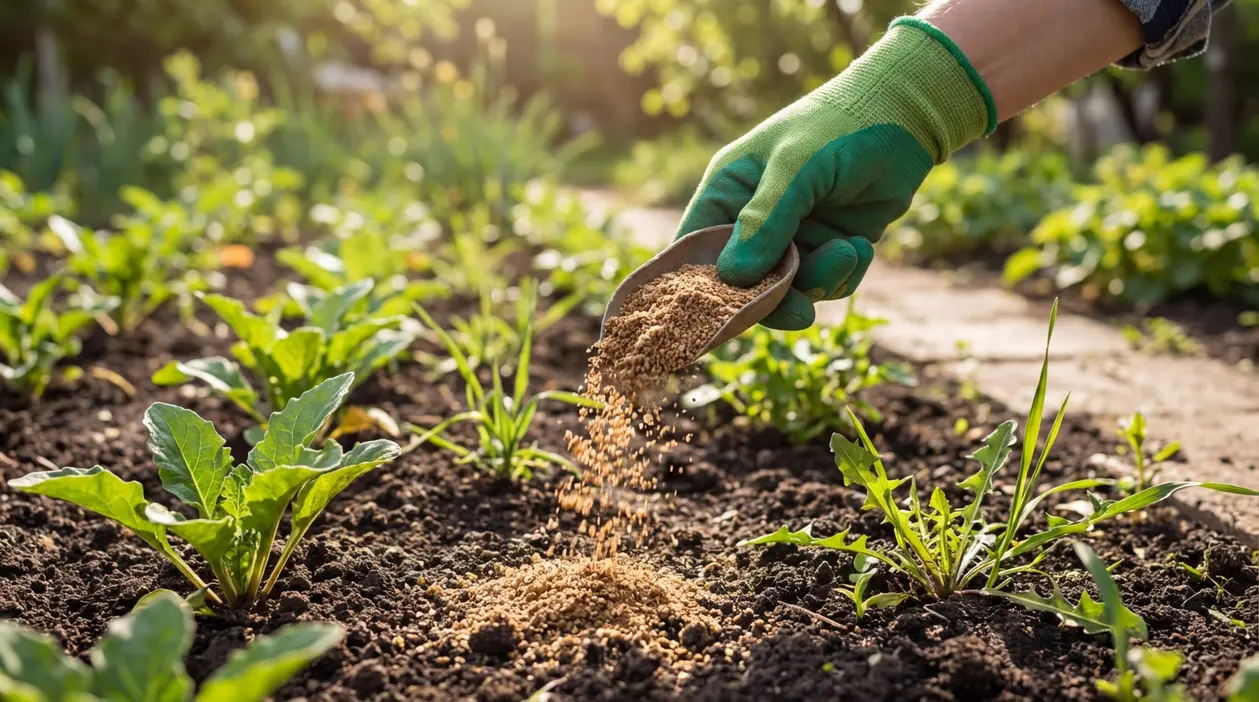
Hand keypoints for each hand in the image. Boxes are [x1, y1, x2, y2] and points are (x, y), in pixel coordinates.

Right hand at [675, 18, 994, 329]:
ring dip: (820, 280)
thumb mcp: (796, 169)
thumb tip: (733, 278)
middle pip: (743, 283)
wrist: (905, 117)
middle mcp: (753, 219)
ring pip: (790, 290)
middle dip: (774, 298)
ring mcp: (792, 236)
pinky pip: (826, 285)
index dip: (700, 287)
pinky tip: (861, 245)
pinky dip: (845, 274)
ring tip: (847, 251)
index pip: (696, 250)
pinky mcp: (828, 246)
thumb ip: (765, 221)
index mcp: (727, 192)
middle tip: (801, 312)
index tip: (723, 315)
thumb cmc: (837, 128)